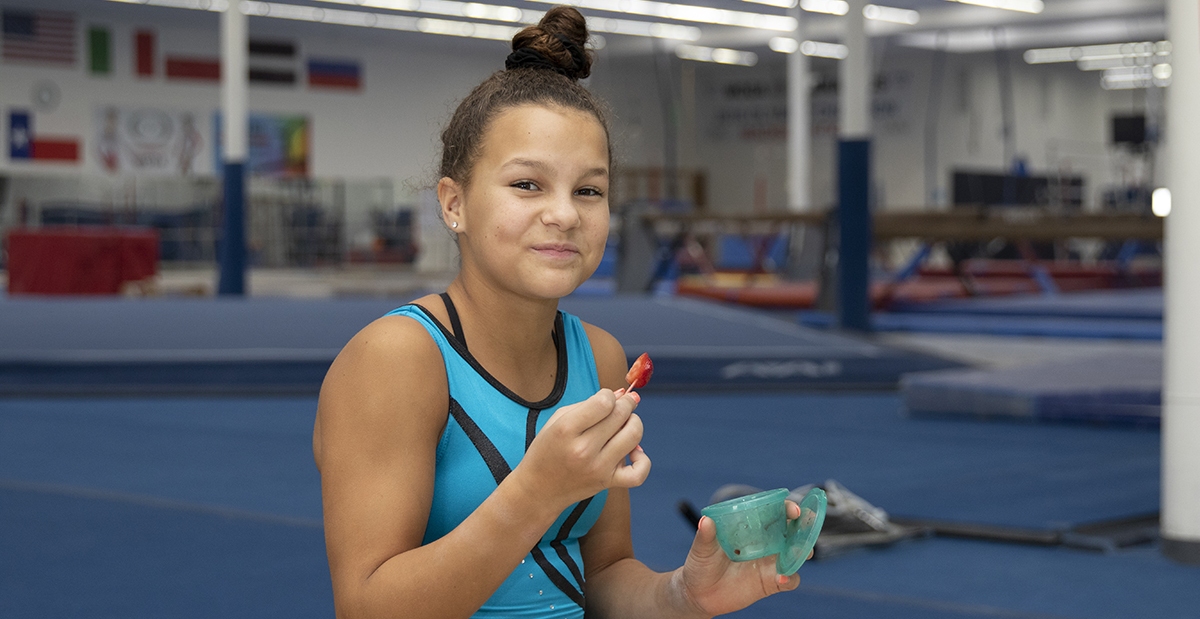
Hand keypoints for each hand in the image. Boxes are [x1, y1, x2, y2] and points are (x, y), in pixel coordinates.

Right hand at [515, 389, 650, 511]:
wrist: (538, 489)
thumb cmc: (547, 450)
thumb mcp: (558, 420)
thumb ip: (589, 404)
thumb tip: (621, 393)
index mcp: (566, 430)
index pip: (604, 402)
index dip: (609, 395)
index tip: (606, 399)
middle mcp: (583, 449)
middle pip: (621, 415)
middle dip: (627, 403)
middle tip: (624, 403)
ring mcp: (598, 468)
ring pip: (634, 436)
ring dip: (634, 423)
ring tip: (626, 423)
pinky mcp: (607, 483)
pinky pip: (638, 473)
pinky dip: (643, 460)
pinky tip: (633, 451)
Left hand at [674, 500, 803, 617]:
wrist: (699, 594)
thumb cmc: (701, 565)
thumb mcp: (701, 550)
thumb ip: (705, 537)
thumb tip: (706, 521)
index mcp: (752, 527)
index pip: (775, 512)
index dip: (787, 508)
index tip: (793, 511)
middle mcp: (766, 542)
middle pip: (792, 530)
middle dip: (804, 527)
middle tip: (806, 529)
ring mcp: (771, 562)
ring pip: (796, 554)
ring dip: (803, 551)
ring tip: (802, 553)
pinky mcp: (771, 582)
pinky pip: (789, 580)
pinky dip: (790, 579)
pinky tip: (782, 579)